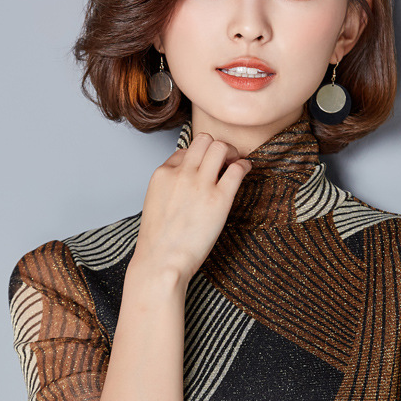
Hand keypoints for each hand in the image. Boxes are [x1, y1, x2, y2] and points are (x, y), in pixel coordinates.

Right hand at [134, 133, 251, 282]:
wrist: (161, 261)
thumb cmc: (158, 241)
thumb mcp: (154, 203)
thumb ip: (169, 187)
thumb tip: (186, 183)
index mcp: (163, 174)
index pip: (184, 151)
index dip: (197, 158)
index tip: (204, 168)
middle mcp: (182, 173)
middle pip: (204, 140)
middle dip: (216, 146)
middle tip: (224, 159)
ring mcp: (200, 185)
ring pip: (220, 146)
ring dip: (231, 151)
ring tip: (234, 163)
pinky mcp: (219, 199)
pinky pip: (237, 169)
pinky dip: (244, 165)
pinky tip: (245, 170)